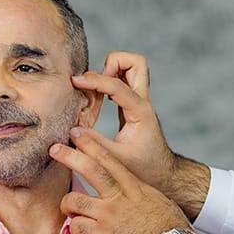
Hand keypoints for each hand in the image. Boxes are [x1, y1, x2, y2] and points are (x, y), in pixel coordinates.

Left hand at [50, 128, 190, 233]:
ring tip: (69, 209)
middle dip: (69, 156)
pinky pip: (76, 227)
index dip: (90, 144)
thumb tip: (130, 191)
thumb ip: (138, 193)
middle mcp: (119, 196)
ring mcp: (109, 215)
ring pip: (74, 200)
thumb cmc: (170, 227)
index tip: (77, 134)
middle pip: (89, 169)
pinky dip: (74, 229)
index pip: (109, 159)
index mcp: (133, 185)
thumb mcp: (156, 200)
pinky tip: (79, 231)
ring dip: (68, 204)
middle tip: (54, 149)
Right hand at [69, 51, 176, 191]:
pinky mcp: (132, 104)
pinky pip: (121, 80)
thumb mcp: (118, 159)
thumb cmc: (144, 167)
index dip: (95, 81)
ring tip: (94, 90)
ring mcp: (139, 100)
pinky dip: (107, 81)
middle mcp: (142, 101)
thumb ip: (95, 145)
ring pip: (130, 67)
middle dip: (113, 62)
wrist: (162, 172)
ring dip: (110, 69)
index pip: (118, 85)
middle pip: (136, 62)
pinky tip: (97, 98)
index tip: (75, 82)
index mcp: (141, 112)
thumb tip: (72, 132)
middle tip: (96, 82)